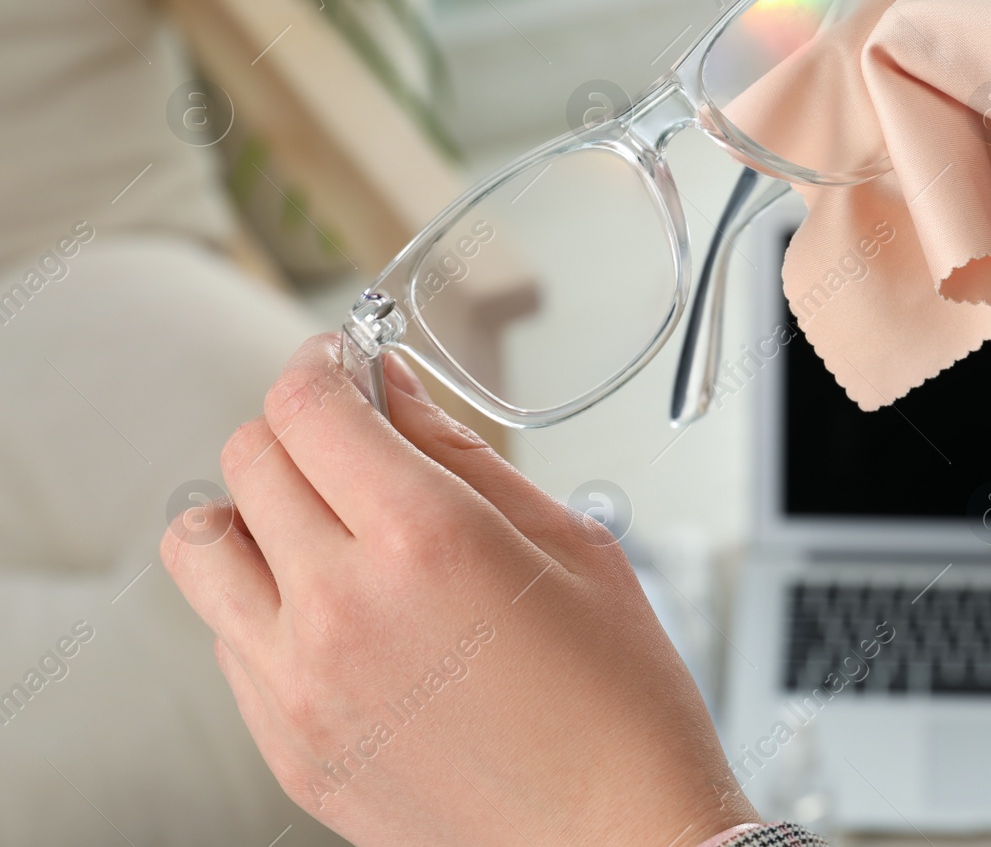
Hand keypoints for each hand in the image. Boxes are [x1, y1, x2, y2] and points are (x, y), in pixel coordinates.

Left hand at [161, 337, 755, 846]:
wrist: (615, 839)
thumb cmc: (617, 695)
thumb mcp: (567, 543)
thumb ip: (462, 454)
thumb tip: (394, 390)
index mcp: (424, 539)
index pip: (308, 406)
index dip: (323, 364)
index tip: (343, 364)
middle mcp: (341, 607)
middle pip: (246, 459)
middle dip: (299, 430)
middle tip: (352, 443)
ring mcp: (299, 685)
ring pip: (201, 548)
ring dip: (252, 515)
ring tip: (320, 530)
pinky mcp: (286, 746)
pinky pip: (227, 640)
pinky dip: (265, 605)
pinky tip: (341, 617)